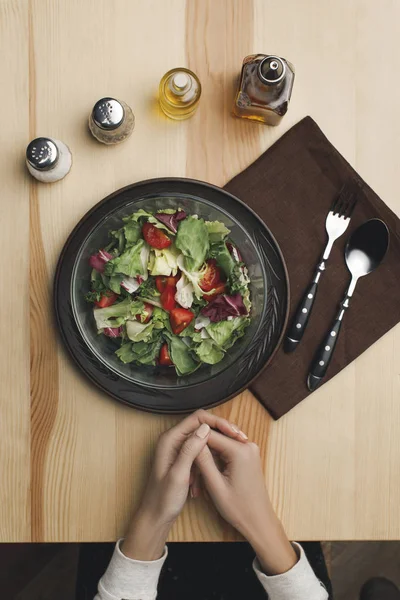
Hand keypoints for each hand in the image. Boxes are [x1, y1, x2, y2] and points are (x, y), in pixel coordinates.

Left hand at [122, 410, 247, 560]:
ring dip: (215, 447)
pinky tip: (214, 471)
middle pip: (202, 426)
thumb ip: (190, 450)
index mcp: (170, 439)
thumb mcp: (178, 474)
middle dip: (220, 432)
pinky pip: (200, 452)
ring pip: (202, 439)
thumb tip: (205, 428)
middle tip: (239, 440)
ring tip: (233, 453)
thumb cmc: (163, 499)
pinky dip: (208, 459)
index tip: (234, 432)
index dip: (217, 422)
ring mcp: (178, 449)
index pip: (198, 418)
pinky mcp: (182, 459)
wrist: (155, 517)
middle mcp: (173, 440)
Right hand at [196, 431, 297, 574]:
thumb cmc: (239, 508)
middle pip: (215, 438)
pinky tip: (209, 474)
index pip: (209, 434)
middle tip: (191, 470)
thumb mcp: (215, 486)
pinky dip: (216, 460)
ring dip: (208, 457)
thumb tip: (193, 439)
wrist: (259, 521)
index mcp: (240, 450)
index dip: (193, 441)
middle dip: (202, 452)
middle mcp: (248, 445)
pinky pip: (227, 451)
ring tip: (198, 477)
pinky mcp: (248, 455)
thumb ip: (203, 460)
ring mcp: (250, 449)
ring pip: (220, 445)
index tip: (183, 453)